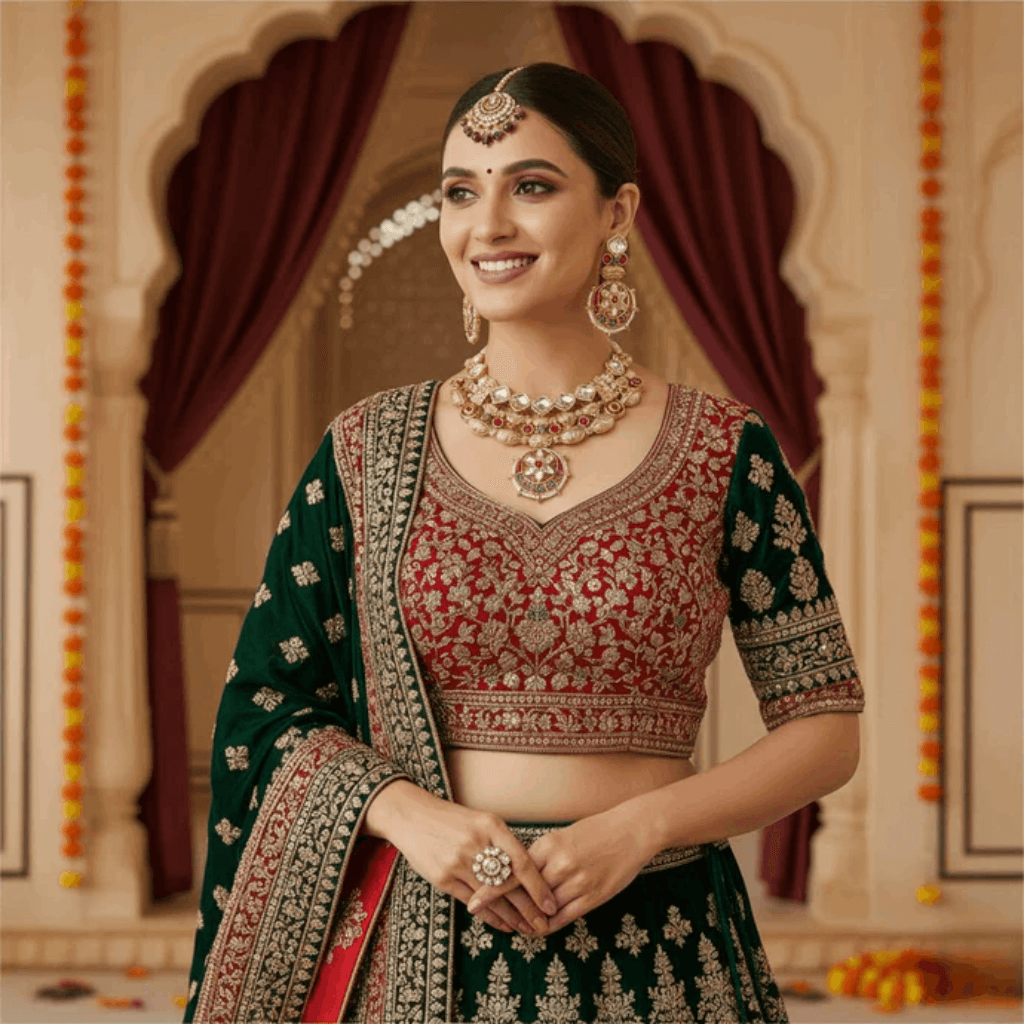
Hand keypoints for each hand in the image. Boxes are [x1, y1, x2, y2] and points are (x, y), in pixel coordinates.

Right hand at [380, 784, 558, 936]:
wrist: (413, 817)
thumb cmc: (453, 820)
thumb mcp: (482, 821)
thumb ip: (503, 843)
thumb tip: (529, 870)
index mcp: (491, 827)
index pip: (522, 862)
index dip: (539, 887)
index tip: (551, 903)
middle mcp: (476, 845)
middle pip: (510, 884)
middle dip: (530, 908)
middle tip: (544, 924)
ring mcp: (458, 863)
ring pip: (493, 898)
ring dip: (513, 917)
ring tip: (528, 929)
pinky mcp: (443, 878)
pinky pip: (474, 903)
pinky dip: (491, 917)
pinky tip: (504, 925)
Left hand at [465, 807, 653, 934]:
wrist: (631, 831)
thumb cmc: (595, 831)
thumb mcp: (563, 835)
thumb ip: (542, 855)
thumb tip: (518, 871)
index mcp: (548, 844)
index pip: (513, 871)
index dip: (493, 888)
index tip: (474, 901)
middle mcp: (559, 864)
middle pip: (524, 893)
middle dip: (504, 907)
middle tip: (484, 917)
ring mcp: (576, 882)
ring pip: (542, 909)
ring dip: (526, 920)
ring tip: (512, 927)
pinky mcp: (592, 897)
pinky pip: (563, 918)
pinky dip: (548, 926)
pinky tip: (538, 929)